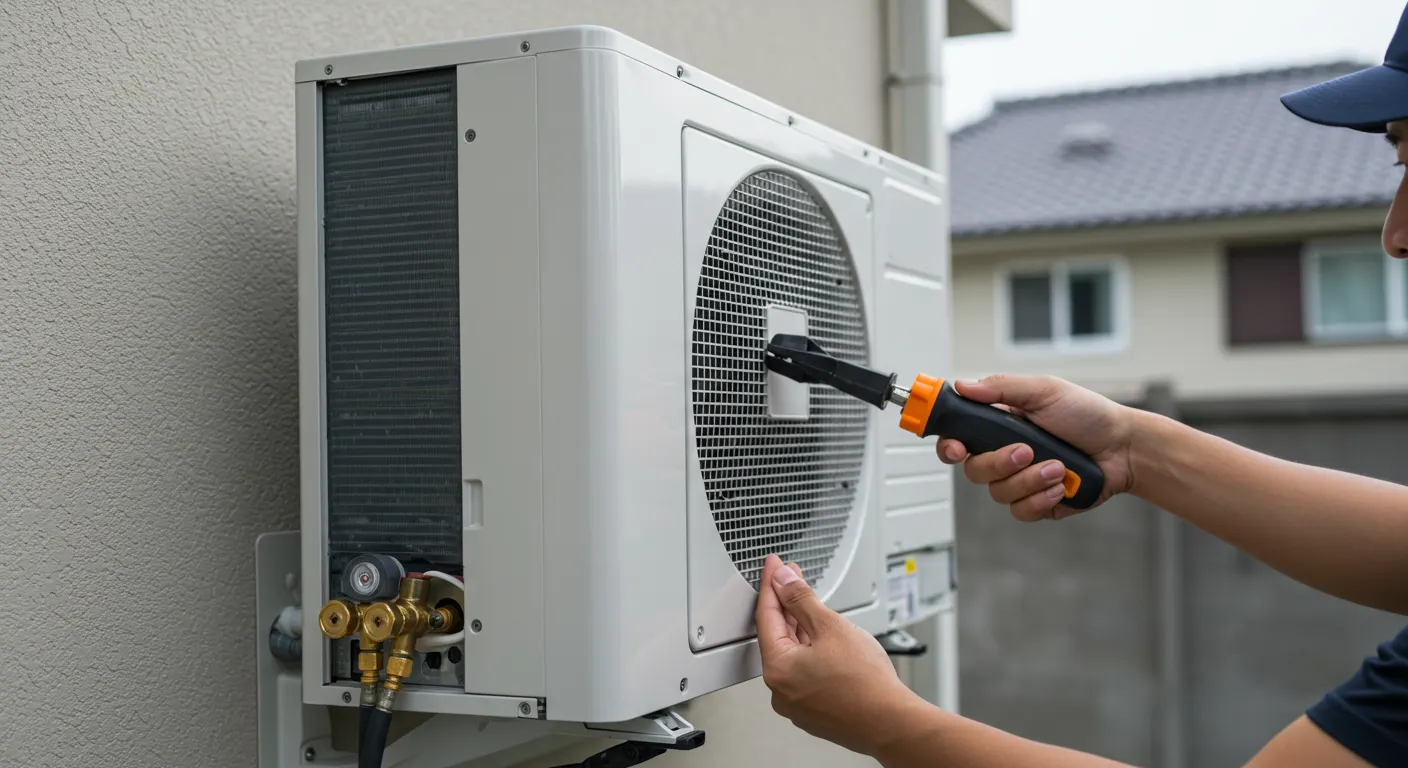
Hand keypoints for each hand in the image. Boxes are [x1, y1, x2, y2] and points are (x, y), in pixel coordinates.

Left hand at [755, 554, 924, 756]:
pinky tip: (822, 638)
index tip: (774, 566)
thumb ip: (801, 600)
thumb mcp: (830, 626)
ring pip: (793, 655)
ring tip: (810, 604)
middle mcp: (781, 690)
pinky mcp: (813, 710)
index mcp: (777, 669)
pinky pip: (805, 673)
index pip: (766, 615)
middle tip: (791, 578)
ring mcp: (796, 704)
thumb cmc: (866, 684)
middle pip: (777, 636)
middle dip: (786, 604)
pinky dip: (810, 651)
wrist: (892, 723)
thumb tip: (783, 581)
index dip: (771, 585)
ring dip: (799, 628)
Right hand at [936, 375, 1136, 520]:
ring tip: (1058, 467)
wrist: (1124, 448)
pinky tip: (1060, 485)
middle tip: (1027, 450)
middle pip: (974, 471)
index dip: (950, 447)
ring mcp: (1020, 482)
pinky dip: (1041, 499)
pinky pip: (1021, 512)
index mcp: (999, 427)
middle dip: (1000, 463)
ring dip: (1029, 480)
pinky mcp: (1038, 504)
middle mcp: (1005, 456)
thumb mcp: (1044, 390)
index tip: (958, 449)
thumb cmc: (1088, 415)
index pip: (959, 439)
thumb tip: (963, 385)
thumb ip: (1001, 388)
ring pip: (998, 493)